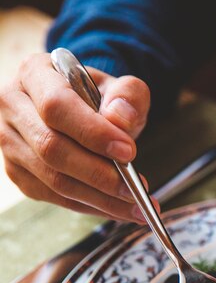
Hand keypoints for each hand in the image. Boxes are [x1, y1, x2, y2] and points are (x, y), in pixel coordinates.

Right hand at [0, 52, 158, 221]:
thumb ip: (127, 96)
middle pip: (52, 148)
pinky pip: (56, 197)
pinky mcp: (18, 173)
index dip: (93, 133)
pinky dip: (91, 206)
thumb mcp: (119, 87)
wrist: (80, 111)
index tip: (128, 152)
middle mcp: (13, 106)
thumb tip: (121, 121)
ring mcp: (10, 143)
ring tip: (136, 206)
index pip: (57, 106)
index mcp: (34, 73)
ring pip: (53, 180)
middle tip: (135, 188)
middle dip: (99, 174)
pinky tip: (118, 208)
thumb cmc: (99, 98)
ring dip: (100, 199)